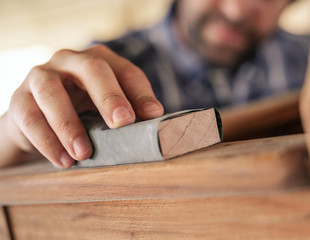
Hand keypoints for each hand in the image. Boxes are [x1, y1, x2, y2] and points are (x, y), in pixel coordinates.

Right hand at [2, 44, 163, 167]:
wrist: (37, 122)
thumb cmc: (81, 114)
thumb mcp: (105, 111)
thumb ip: (127, 112)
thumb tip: (155, 121)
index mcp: (99, 62)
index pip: (126, 72)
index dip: (141, 93)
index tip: (153, 116)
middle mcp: (71, 61)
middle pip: (92, 69)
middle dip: (110, 96)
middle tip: (122, 123)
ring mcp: (41, 76)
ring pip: (52, 92)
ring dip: (69, 124)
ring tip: (84, 153)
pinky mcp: (20, 99)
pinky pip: (30, 117)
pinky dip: (47, 141)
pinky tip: (63, 161)